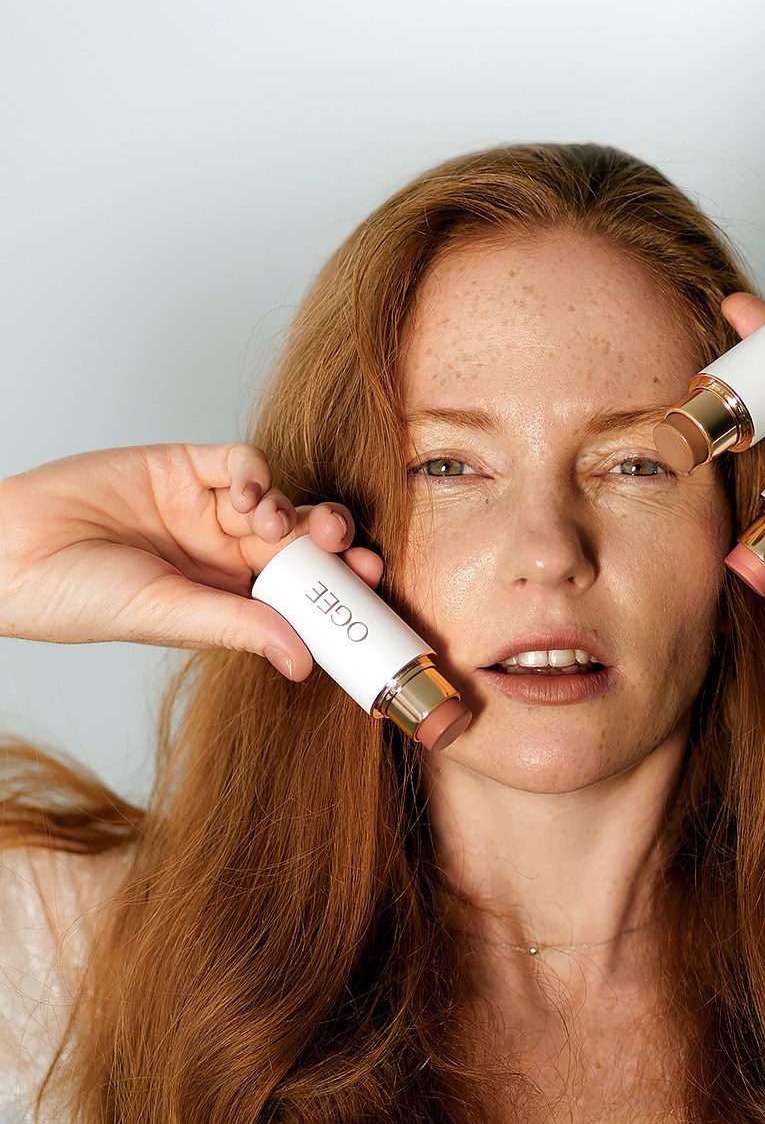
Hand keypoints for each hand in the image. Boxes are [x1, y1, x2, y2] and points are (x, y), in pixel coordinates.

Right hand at [0, 443, 382, 678]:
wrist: (13, 552)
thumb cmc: (77, 598)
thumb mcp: (168, 617)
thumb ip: (238, 626)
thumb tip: (303, 662)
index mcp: (225, 598)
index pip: (297, 593)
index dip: (336, 592)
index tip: (371, 597)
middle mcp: (222, 553)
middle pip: (300, 545)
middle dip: (332, 547)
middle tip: (353, 553)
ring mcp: (206, 507)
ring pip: (280, 499)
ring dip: (296, 510)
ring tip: (284, 525)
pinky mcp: (184, 464)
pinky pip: (240, 461)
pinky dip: (256, 473)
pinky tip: (249, 495)